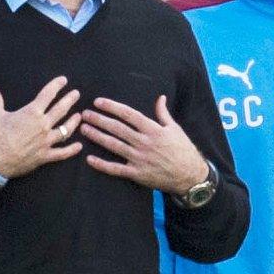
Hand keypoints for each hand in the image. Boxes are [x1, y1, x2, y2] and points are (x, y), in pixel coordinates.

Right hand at [0, 76, 82, 178]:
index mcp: (32, 113)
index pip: (47, 95)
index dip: (56, 86)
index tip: (63, 80)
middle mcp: (42, 126)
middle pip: (61, 110)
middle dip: (70, 100)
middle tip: (77, 94)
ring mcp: (46, 142)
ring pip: (66, 130)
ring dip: (74, 122)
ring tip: (79, 116)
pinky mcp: (45, 156)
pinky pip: (62, 153)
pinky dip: (71, 150)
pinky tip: (79, 146)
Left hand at [79, 95, 207, 193]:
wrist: (190, 175)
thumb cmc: (183, 150)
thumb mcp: (175, 129)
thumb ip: (163, 113)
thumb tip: (160, 97)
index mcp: (153, 129)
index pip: (128, 114)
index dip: (112, 107)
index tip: (98, 102)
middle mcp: (144, 142)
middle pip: (117, 128)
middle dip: (99, 120)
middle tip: (84, 114)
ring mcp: (139, 158)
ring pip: (114, 145)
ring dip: (97, 136)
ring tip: (83, 129)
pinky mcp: (137, 173)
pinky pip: (116, 169)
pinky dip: (102, 165)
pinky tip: (89, 159)